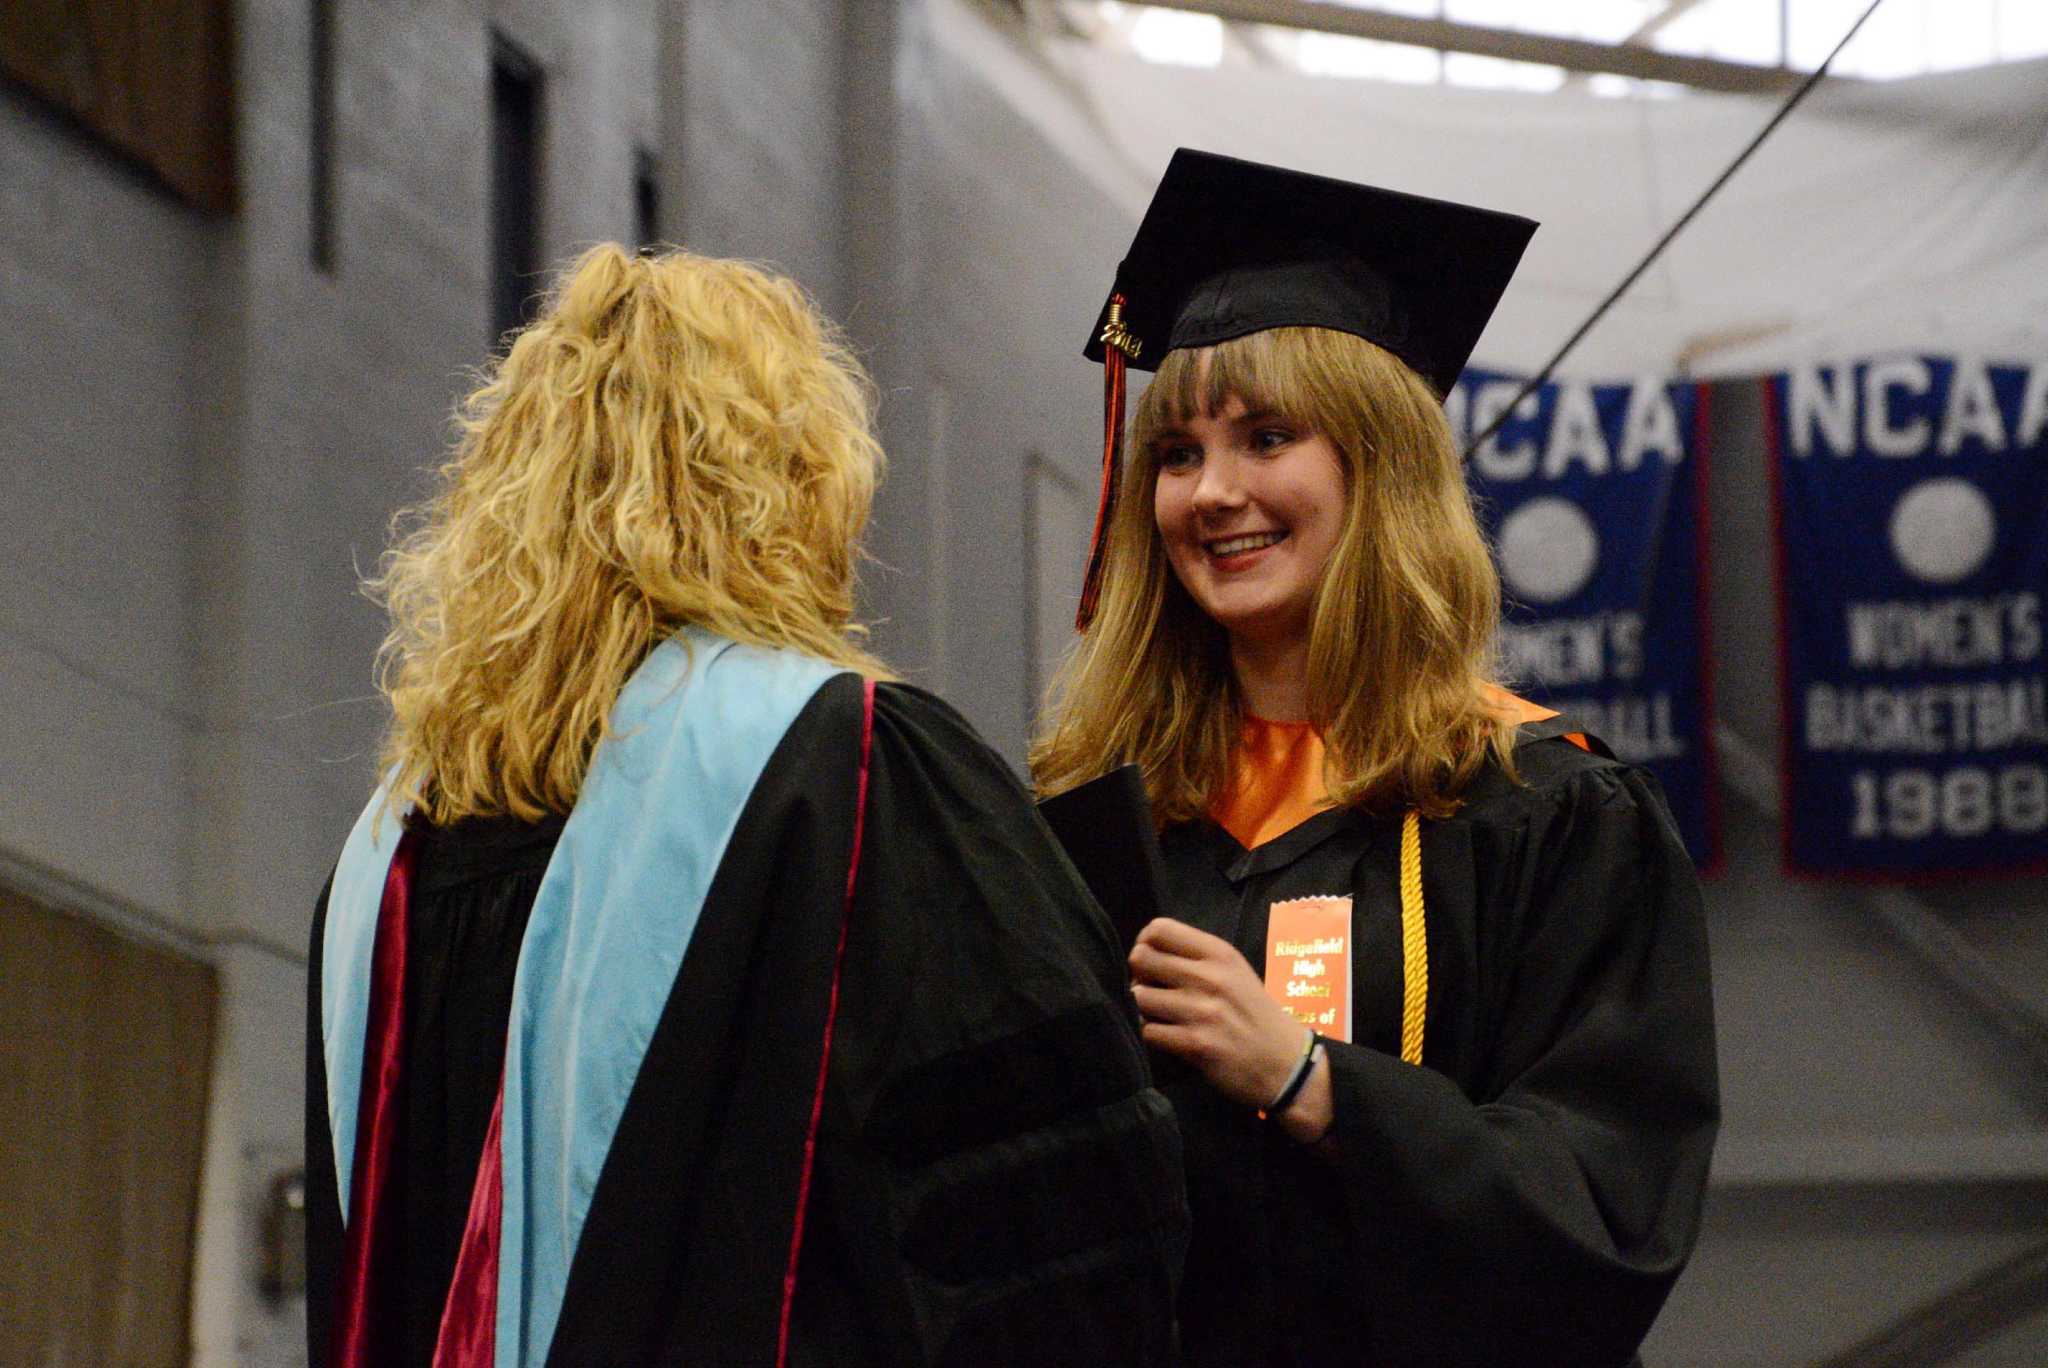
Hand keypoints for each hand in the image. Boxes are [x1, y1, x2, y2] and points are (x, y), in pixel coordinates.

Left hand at [1128, 917, 1314, 1111]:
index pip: (1160, 929)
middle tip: (1151, 988)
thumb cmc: (1256, 1014)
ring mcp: (1201, 1011)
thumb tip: (1147, 953)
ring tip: (1160, 1014)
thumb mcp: (1235, 972)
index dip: (1146, 943)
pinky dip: (1153, 1034)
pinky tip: (1168, 1036)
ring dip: (1143, 1007)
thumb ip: (1197, 958)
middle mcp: (1209, 977)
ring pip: (1139, 996)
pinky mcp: (1195, 1045)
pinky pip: (1148, 1031)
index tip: (1152, 960)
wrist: (1286, 1063)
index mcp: (1219, 953)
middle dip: (1139, 974)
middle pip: (1141, 958)